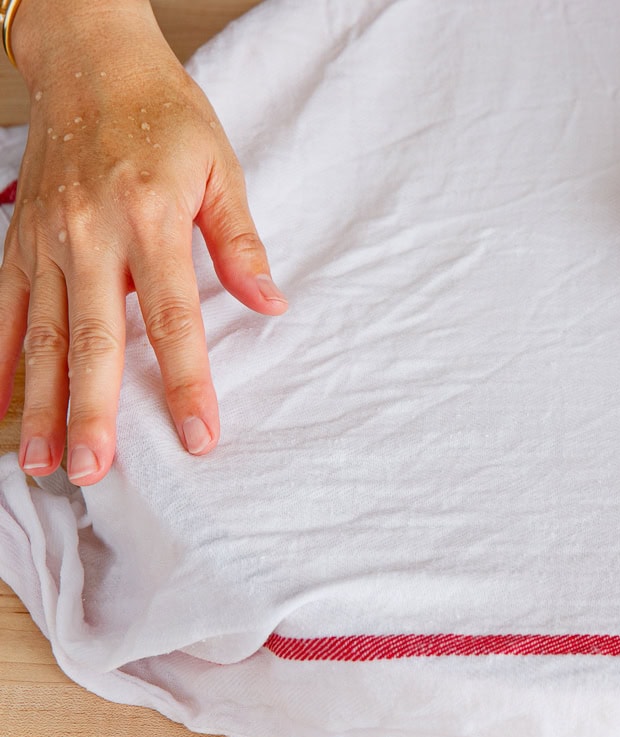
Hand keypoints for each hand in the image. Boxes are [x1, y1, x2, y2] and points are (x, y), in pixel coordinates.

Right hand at [0, 0, 285, 484]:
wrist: (92, 63)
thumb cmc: (165, 116)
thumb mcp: (221, 168)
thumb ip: (241, 242)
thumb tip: (271, 305)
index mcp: (151, 220)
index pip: (174, 319)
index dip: (187, 382)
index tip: (199, 436)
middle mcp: (90, 236)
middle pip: (93, 338)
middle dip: (94, 411)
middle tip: (96, 471)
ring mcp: (45, 241)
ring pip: (38, 334)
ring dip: (41, 402)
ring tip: (46, 462)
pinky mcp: (17, 240)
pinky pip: (0, 308)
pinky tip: (0, 407)